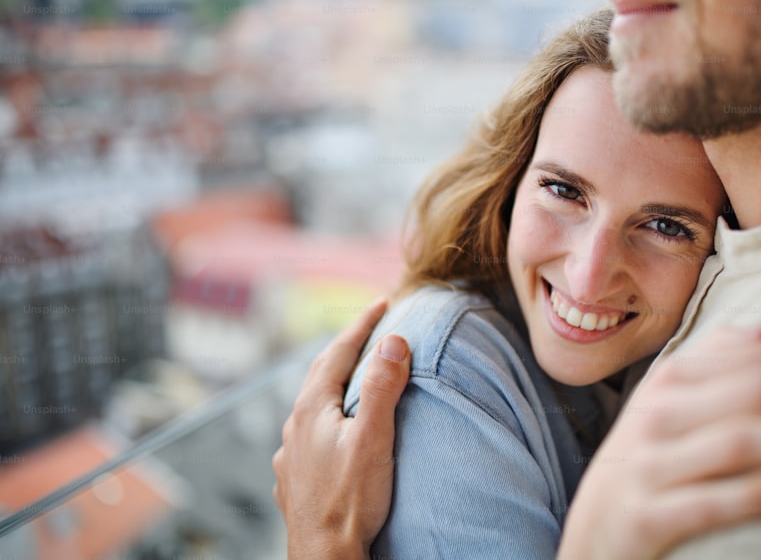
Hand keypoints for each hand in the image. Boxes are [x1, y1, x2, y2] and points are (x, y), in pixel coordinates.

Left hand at [272, 298, 410, 559]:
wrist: (326, 557)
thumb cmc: (351, 501)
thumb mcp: (374, 438)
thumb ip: (383, 387)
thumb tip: (393, 341)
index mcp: (312, 409)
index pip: (338, 352)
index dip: (362, 325)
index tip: (382, 303)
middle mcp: (295, 427)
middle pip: (321, 374)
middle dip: (347, 349)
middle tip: (370, 330)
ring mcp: (291, 455)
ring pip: (313, 406)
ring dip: (335, 384)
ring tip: (355, 378)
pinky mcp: (295, 479)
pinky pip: (310, 434)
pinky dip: (328, 418)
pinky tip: (334, 431)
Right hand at [557, 327, 760, 559]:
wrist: (592, 533)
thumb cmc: (646, 462)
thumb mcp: (667, 404)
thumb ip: (711, 363)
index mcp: (671, 380)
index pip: (758, 358)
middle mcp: (660, 414)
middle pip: (759, 390)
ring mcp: (651, 465)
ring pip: (743, 440)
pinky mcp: (649, 515)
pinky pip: (712, 501)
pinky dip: (760, 491)